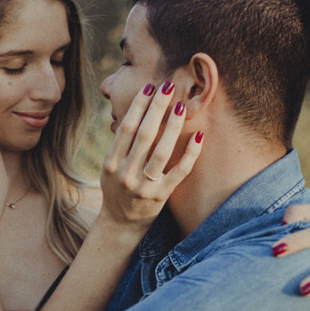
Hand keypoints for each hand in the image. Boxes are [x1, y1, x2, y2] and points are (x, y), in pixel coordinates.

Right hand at [99, 80, 202, 233]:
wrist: (120, 224)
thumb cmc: (116, 189)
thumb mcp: (110, 167)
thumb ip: (120, 145)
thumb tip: (136, 111)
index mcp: (111, 163)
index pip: (127, 128)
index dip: (138, 106)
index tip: (149, 88)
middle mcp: (126, 174)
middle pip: (144, 134)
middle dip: (156, 108)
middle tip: (168, 86)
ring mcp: (144, 186)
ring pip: (161, 151)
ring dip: (172, 126)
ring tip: (181, 105)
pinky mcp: (161, 197)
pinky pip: (179, 171)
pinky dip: (190, 153)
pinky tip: (199, 135)